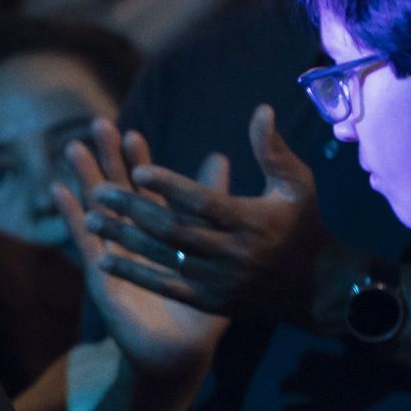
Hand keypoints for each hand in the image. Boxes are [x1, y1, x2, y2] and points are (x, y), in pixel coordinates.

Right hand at [57, 119, 228, 381]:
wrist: (184, 350)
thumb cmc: (203, 308)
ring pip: (98, 208)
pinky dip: (72, 215)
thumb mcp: (217, 253)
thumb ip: (219, 207)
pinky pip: (85, 240)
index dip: (140, 160)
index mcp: (162, 234)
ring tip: (74, 147)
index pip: (149, 188)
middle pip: (118, 189)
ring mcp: (114, 255)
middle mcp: (134, 239)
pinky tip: (59, 191)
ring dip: (85, 178)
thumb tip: (222, 162)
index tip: (135, 132)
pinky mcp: (102, 273)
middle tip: (100, 123)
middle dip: (108, 158)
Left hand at [81, 106, 327, 325]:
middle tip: (97, 190)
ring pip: (163, 256)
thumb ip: (273, 151)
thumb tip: (261, 110)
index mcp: (250, 220)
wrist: (321, 289)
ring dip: (124, 238)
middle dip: (133, 209)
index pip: (204, 201)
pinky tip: (103, 260)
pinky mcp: (208, 300)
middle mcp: (231, 252)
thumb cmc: (305, 227)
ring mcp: (217, 279)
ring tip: (89, 220)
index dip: (170, 186)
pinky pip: (164, 286)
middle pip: (173, 229)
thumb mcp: (297, 186)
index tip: (139, 170)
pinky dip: (134, 273)